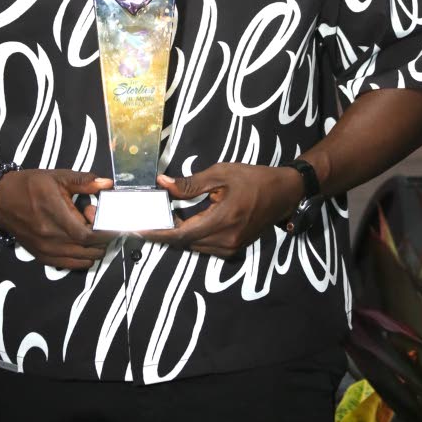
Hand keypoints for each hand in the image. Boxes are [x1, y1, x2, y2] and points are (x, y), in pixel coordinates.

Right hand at [0, 168, 115, 268]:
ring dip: (94, 250)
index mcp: (57, 215)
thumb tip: (107, 184)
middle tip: (104, 226)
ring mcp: (46, 250)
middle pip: (89, 249)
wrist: (1, 200)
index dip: (105, 232)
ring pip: (81, 260)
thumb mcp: (58, 177)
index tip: (111, 223)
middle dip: (103, 240)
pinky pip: (69, 265)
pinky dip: (81, 259)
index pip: (89, 235)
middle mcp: (52, 237)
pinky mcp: (42, 257)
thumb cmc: (31, 185)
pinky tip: (82, 246)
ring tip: (94, 235)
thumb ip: (84, 181)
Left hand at [140, 163, 302, 257]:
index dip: (158, 233)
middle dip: (165, 231)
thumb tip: (163, 184)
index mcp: (222, 221)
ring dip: (178, 234)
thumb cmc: (253, 179)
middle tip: (148, 218)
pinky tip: (185, 222)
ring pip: (195, 246)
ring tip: (163, 219)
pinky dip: (192, 236)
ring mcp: (232, 247)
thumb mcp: (221, 174)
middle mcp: (226, 240)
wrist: (283, 192)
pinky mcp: (234, 247)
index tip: (138, 229)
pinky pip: (206, 246)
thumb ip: (190, 184)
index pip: (181, 234)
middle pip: (185, 242)